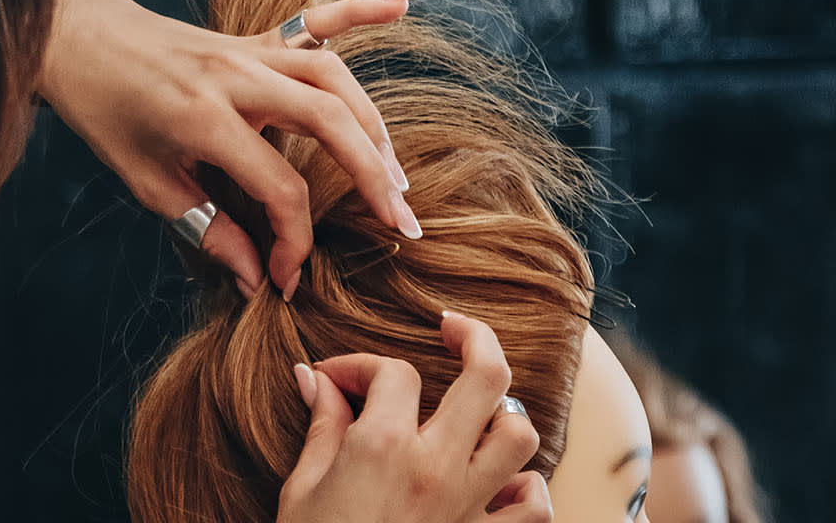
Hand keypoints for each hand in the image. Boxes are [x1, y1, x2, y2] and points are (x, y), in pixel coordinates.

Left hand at [40, 0, 423, 300]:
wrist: (77, 40)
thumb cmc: (106, 113)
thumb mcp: (147, 181)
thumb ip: (207, 229)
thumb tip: (255, 277)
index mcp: (204, 119)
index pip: (279, 187)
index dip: (293, 241)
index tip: (285, 279)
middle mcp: (236, 78)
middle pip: (329, 123)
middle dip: (373, 178)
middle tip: (402, 227)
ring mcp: (248, 50)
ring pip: (333, 78)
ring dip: (374, 126)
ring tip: (394, 177)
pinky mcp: (253, 37)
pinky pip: (315, 19)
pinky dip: (362, 12)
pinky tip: (402, 9)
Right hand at [278, 312, 551, 522]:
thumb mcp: (301, 488)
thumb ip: (321, 427)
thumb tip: (315, 380)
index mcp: (383, 447)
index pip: (393, 372)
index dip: (360, 365)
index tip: (336, 380)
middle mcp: (436, 468)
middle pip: (488, 377)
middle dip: (474, 338)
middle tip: (454, 330)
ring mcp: (468, 508)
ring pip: (521, 435)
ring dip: (502, 417)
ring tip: (474, 416)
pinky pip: (534, 506)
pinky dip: (525, 489)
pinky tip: (497, 485)